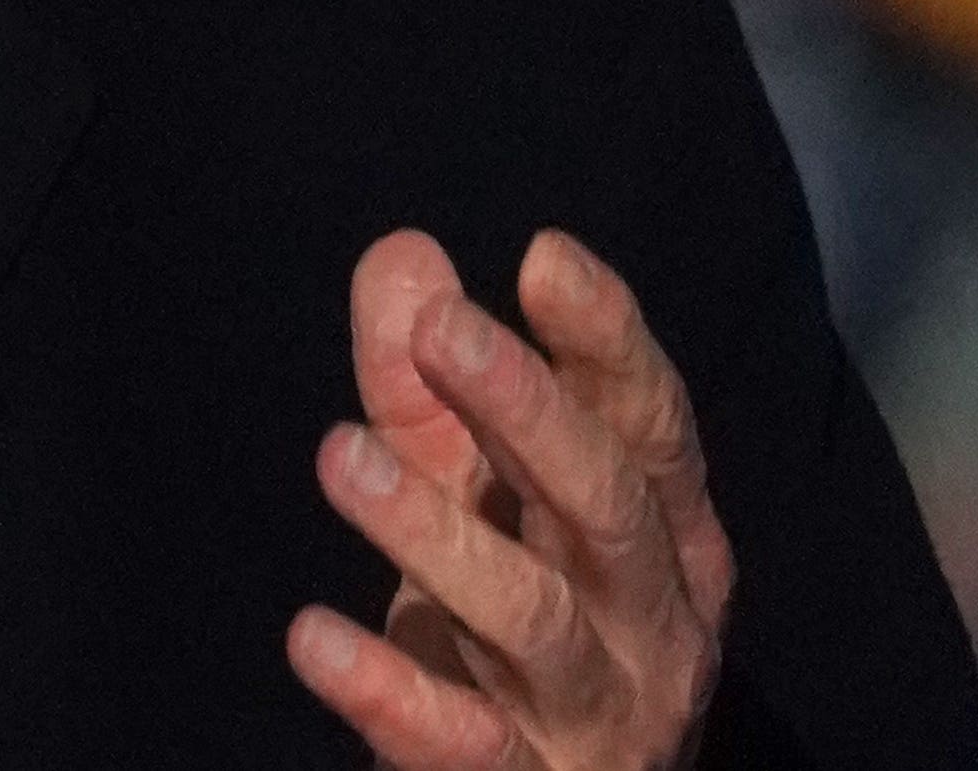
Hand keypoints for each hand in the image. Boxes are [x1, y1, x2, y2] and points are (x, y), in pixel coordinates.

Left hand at [286, 229, 732, 770]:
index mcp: (665, 538)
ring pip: (534, 617)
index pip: (651, 426)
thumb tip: (405, 256)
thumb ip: (429, 390)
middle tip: (439, 328)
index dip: (606, 342)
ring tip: (339, 456)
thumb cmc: (511, 637)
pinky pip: (465, 744)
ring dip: (436, 533)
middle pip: (606, 505)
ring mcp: (598, 715)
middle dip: (527, 409)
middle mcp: (654, 623)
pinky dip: (390, 691)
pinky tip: (312, 636)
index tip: (543, 256)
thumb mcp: (469, 502)